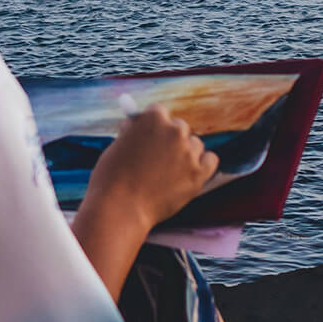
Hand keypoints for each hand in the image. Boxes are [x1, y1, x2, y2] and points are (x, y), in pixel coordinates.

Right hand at [83, 106, 220, 233]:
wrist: (119, 209)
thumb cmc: (111, 178)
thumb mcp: (118, 144)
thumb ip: (133, 132)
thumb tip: (137, 124)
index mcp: (153, 118)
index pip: (159, 112)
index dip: (152, 126)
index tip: (150, 135)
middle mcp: (174, 131)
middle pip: (180, 127)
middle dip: (170, 139)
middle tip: (159, 156)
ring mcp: (188, 152)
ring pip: (195, 144)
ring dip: (185, 153)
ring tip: (169, 171)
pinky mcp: (198, 174)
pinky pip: (210, 160)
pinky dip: (203, 164)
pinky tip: (191, 171)